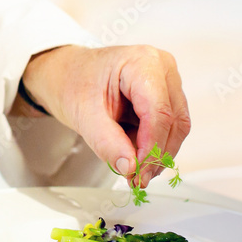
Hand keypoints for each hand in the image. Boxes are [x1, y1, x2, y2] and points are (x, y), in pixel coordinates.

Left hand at [13, 44, 190, 186]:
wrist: (66, 75)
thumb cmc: (73, 83)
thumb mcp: (83, 115)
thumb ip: (107, 142)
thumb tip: (130, 167)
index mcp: (143, 62)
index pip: (159, 112)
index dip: (152, 147)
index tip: (137, 172)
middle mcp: (162, 68)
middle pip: (174, 121)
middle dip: (157, 155)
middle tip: (137, 179)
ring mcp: (167, 81)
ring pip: (176, 127)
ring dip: (157, 154)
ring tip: (134, 171)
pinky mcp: (165, 96)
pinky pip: (169, 127)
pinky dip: (154, 147)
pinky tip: (135, 159)